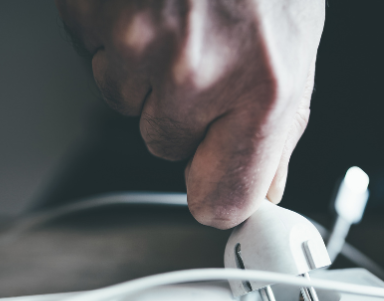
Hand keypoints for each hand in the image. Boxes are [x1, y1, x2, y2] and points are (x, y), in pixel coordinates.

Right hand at [56, 0, 324, 227]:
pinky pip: (95, 54)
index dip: (216, 191)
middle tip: (205, 43)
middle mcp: (196, 73)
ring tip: (177, 6)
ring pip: (124, 99)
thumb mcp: (294, 34)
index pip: (223, 198)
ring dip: (144, 64)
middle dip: (181, 106)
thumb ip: (278, 118)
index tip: (215, 186)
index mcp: (264, 85)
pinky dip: (113, 31)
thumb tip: (265, 183)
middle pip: (164, 145)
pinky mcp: (89, 17)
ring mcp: (135, 45)